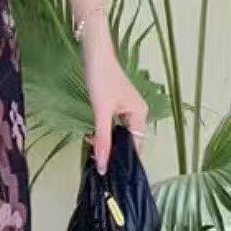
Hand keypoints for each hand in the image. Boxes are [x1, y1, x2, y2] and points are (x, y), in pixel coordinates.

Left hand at [82, 25, 147, 173]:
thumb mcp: (101, 112)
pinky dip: (102, 133)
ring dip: (106, 143)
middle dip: (114, 153)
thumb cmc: (101, 79)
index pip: (137, 146)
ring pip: (118, 134)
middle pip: (128, 141)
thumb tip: (104, 166)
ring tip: (93, 155)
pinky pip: (111, 126)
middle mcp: (137, 112)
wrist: (94, 53)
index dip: (126, 162)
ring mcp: (126, 109)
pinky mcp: (114, 105)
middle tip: (99, 168)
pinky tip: (91, 138)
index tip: (113, 176)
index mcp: (140, 114)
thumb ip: (102, 140)